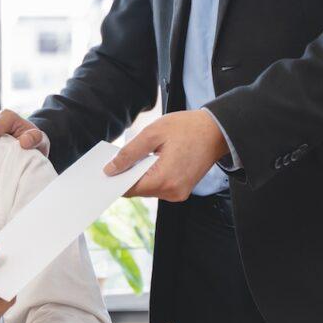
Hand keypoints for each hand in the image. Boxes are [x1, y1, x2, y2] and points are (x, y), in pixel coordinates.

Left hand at [104, 110, 229, 200]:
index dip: (115, 180)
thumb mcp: (153, 134)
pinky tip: (152, 160)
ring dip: (140, 174)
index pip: (129, 188)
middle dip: (127, 175)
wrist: (217, 130)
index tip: (105, 170)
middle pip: (138, 190)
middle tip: (120, 158)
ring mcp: (178, 193)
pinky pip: (159, 186)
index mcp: (164, 180)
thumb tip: (111, 169)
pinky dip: (151, 175)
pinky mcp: (182, 190)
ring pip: (148, 188)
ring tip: (141, 155)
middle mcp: (172, 192)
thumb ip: (129, 153)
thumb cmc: (188, 128)